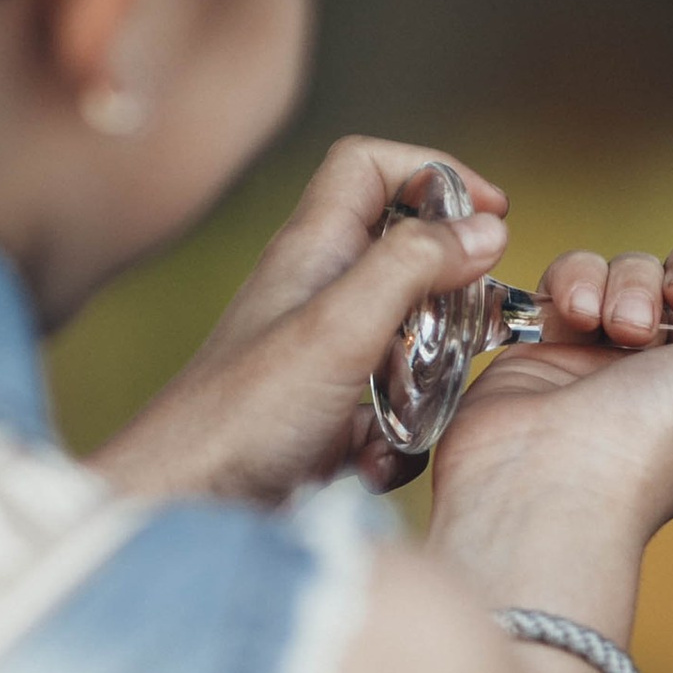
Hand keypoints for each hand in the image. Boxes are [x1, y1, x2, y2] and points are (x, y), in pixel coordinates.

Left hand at [94, 136, 509, 505]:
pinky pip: (393, 407)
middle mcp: (319, 293)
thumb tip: (485, 228)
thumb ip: (413, 266)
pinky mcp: (330, 413)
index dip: (432, 172)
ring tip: (418, 408)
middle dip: (451, 295)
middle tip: (474, 327)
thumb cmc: (242, 416)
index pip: (370, 166)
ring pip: (411, 338)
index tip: (490, 214)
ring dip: (430, 377)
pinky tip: (376, 462)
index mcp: (312, 250)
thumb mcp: (340, 326)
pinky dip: (399, 435)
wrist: (182, 506)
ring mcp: (326, 355)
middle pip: (406, 255)